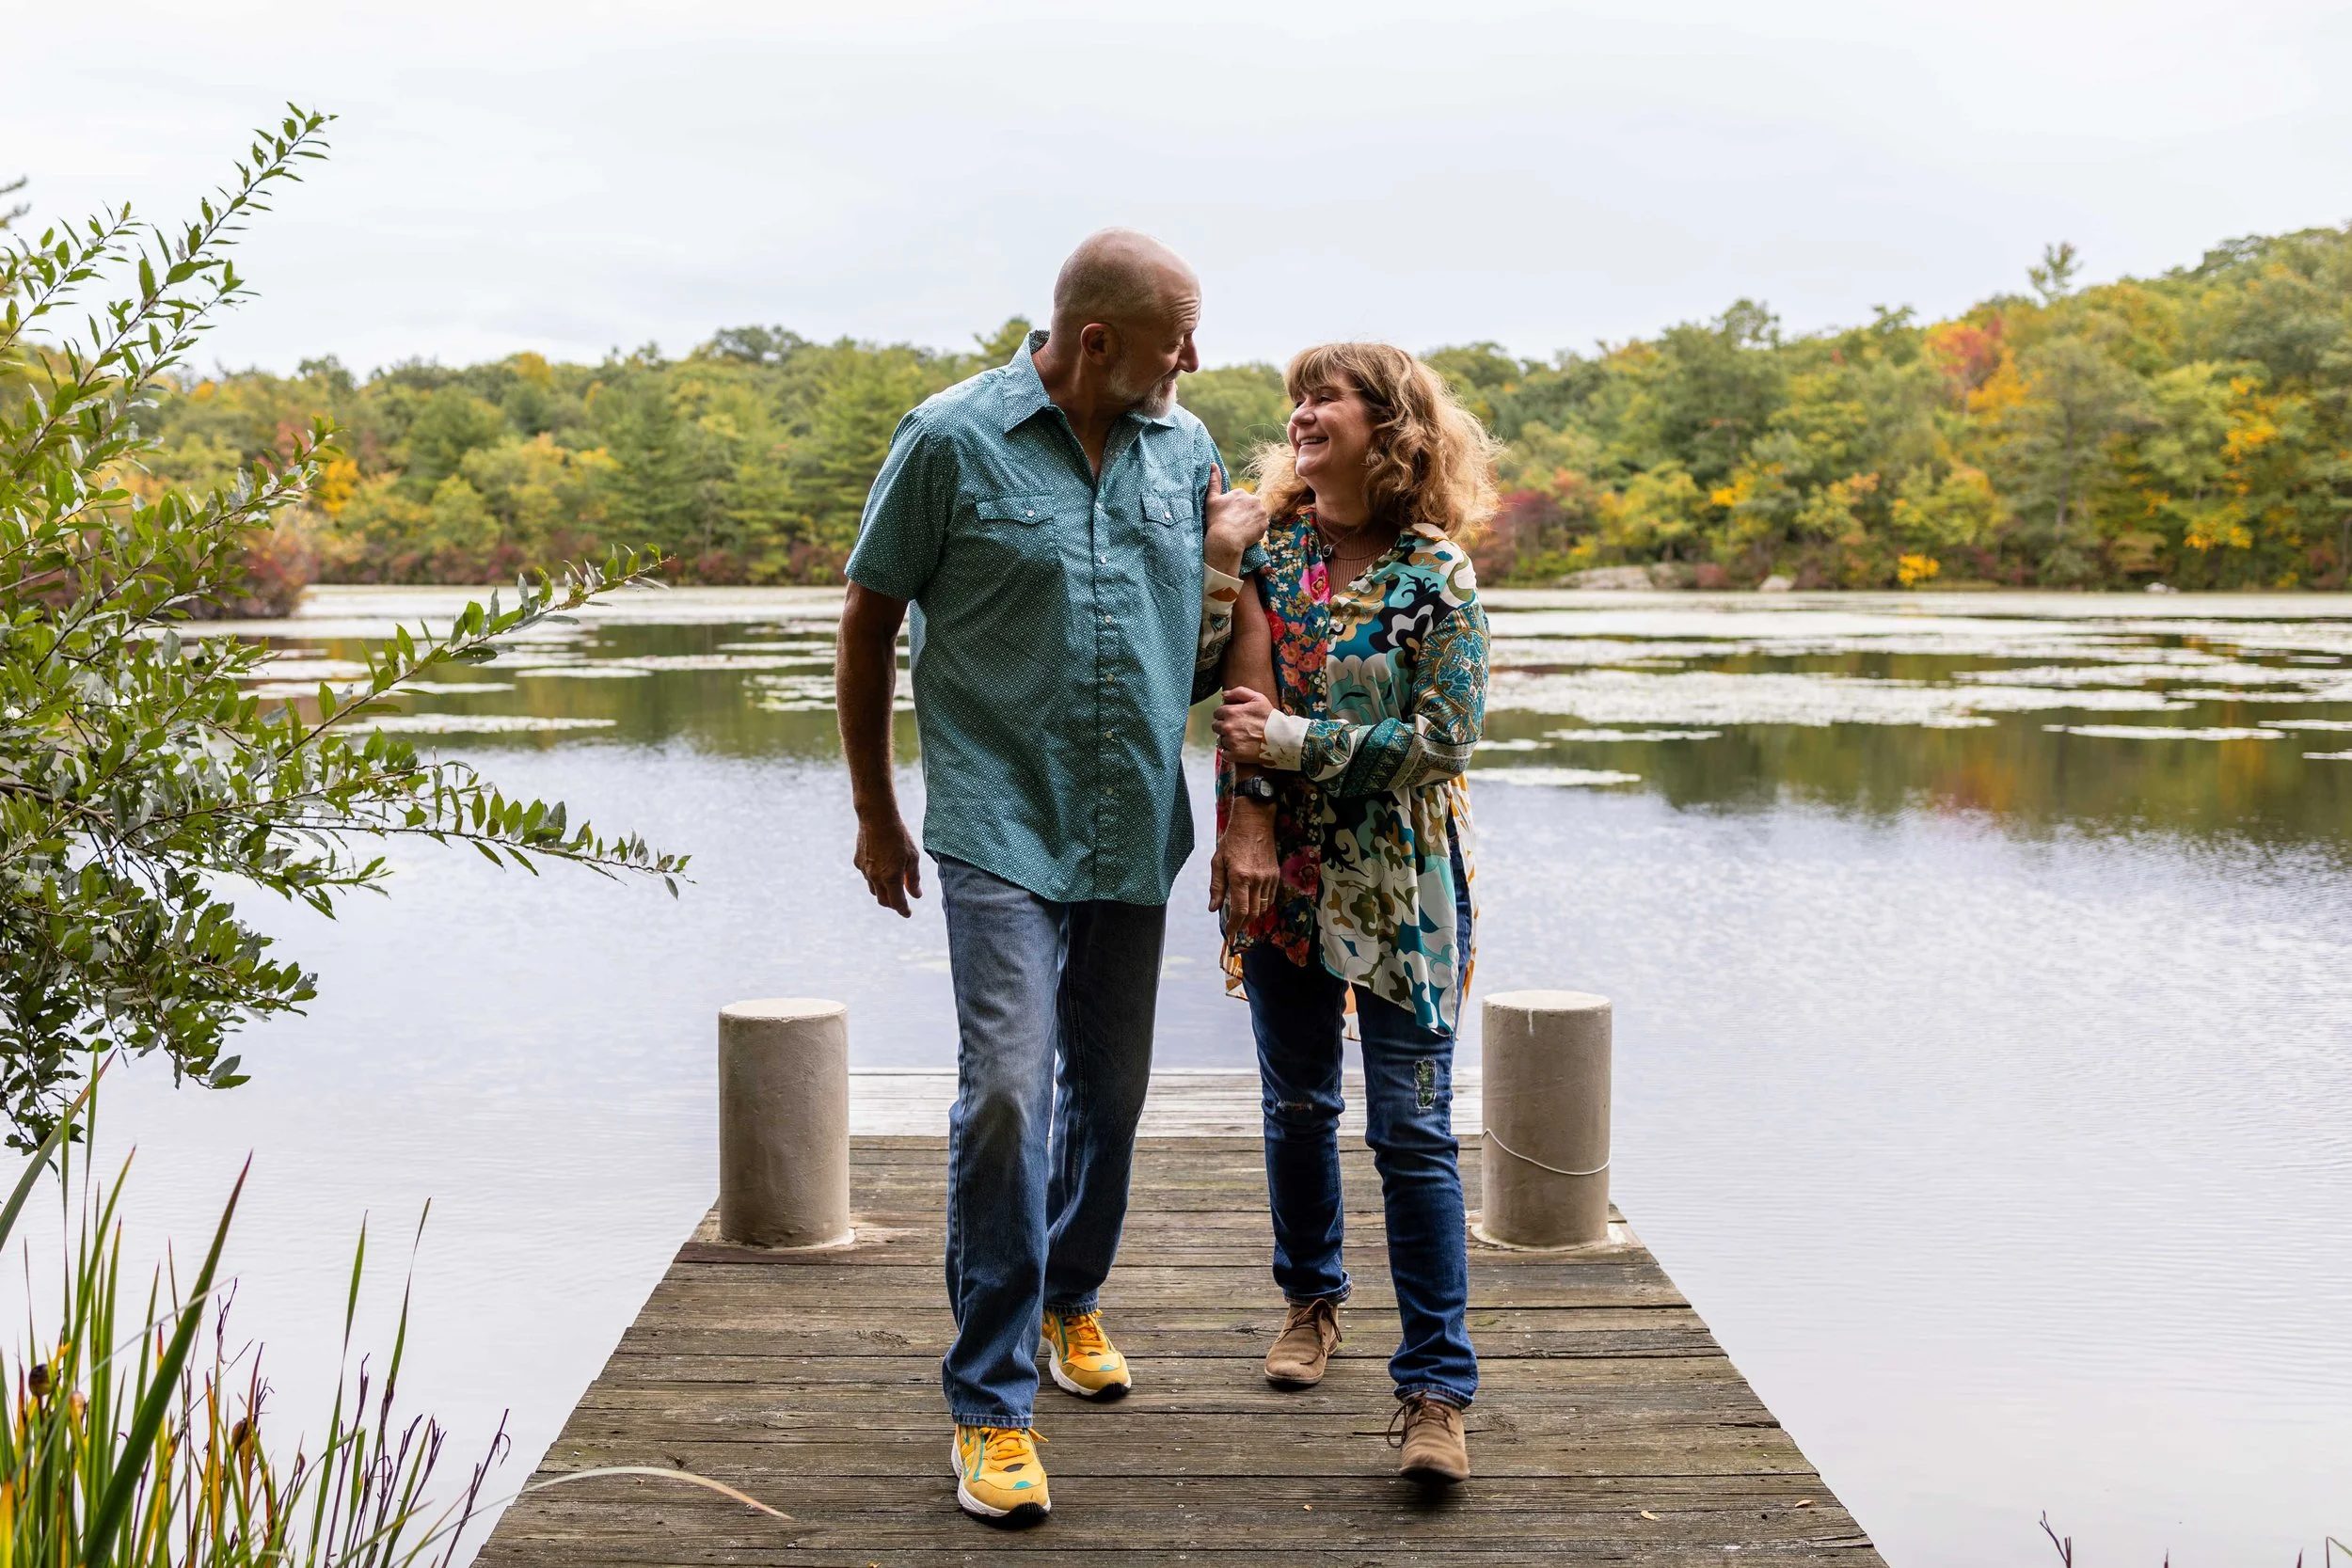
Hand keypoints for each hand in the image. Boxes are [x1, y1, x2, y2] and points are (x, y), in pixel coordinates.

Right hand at [853, 810, 921, 916]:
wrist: (876, 818)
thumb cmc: (899, 837)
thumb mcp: (912, 857)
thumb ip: (913, 879)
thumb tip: (916, 895)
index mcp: (891, 878)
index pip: (897, 902)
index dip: (903, 910)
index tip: (908, 914)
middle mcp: (875, 878)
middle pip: (883, 901)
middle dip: (893, 904)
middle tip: (902, 901)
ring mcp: (865, 871)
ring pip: (874, 889)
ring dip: (884, 891)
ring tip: (893, 883)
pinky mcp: (858, 862)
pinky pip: (867, 876)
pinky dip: (875, 878)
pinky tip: (882, 867)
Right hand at [1202, 467, 1268, 575]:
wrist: (1226, 539)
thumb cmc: (1216, 519)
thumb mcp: (1211, 499)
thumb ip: (1214, 481)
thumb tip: (1213, 464)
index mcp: (1241, 492)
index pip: (1240, 500)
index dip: (1233, 509)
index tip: (1228, 516)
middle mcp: (1254, 499)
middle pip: (1250, 506)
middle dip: (1244, 513)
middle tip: (1234, 523)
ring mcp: (1261, 512)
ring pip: (1257, 515)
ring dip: (1251, 521)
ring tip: (1240, 529)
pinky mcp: (1265, 524)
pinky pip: (1261, 526)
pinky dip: (1255, 530)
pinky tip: (1246, 533)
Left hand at [1209, 804, 1280, 924]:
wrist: (1255, 823)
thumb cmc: (1232, 840)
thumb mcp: (1218, 861)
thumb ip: (1216, 887)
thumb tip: (1213, 908)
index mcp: (1240, 877)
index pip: (1240, 910)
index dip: (1235, 925)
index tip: (1229, 932)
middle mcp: (1257, 880)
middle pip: (1253, 913)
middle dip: (1243, 924)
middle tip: (1234, 927)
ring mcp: (1268, 878)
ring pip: (1263, 907)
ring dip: (1253, 915)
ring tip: (1242, 917)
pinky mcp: (1275, 875)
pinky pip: (1270, 897)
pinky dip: (1262, 905)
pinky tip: (1253, 904)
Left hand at [1213, 686, 1275, 764]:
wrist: (1281, 738)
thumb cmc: (1270, 717)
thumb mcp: (1258, 698)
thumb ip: (1239, 692)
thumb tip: (1224, 695)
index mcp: (1231, 712)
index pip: (1217, 713)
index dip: (1224, 714)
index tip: (1232, 717)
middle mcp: (1228, 727)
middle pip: (1216, 726)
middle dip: (1223, 726)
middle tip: (1236, 727)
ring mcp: (1231, 742)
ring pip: (1221, 739)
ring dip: (1228, 738)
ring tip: (1241, 737)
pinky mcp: (1234, 755)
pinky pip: (1225, 753)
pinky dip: (1230, 751)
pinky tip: (1241, 747)